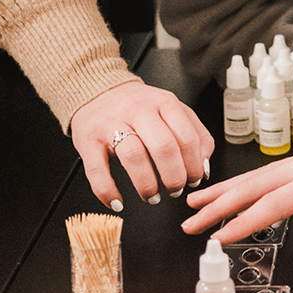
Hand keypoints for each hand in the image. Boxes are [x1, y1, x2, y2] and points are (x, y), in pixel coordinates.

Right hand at [69, 81, 214, 209]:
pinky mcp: (88, 140)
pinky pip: (97, 170)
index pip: (187, 138)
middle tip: (175, 191)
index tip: (194, 180)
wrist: (98, 91)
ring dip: (147, 185)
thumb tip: (204, 169)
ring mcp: (111, 124)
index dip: (194, 166)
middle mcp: (139, 111)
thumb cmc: (139, 108)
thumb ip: (195, 135)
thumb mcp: (173, 111)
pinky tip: (117, 202)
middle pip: (164, 147)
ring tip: (152, 196)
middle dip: (174, 177)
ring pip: (133, 157)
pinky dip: (107, 191)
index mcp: (164, 103)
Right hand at [184, 74, 292, 242]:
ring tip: (199, 202)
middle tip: (188, 221)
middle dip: (218, 205)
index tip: (215, 239)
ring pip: (259, 176)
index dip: (241, 223)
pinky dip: (249, 182)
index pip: (272, 205)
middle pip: (253, 187)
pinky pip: (271, 171)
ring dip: (227, 191)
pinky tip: (245, 188)